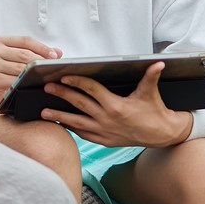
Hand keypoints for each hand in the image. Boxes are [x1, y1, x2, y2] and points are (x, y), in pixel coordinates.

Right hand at [0, 35, 61, 104]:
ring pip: (21, 70)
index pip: (26, 40)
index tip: (54, 55)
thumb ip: (35, 51)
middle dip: (41, 62)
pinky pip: (15, 83)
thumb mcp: (16, 55)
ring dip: (35, 74)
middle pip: (25, 55)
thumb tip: (57, 52)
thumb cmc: (4, 68)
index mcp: (2, 41)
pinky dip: (26, 84)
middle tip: (52, 67)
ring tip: (46, 76)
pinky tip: (33, 85)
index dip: (42, 47)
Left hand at [40, 61, 192, 147]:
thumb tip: (158, 62)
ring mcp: (104, 132)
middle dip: (61, 95)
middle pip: (79, 104)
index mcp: (116, 106)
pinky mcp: (104, 141)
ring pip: (77, 123)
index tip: (63, 77)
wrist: (161, 135)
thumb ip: (151, 76)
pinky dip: (71, 128)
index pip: (92, 90)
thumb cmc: (154, 112)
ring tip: (43, 112)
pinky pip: (83, 134)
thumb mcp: (150, 92)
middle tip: (47, 87)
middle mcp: (107, 119)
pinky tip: (61, 123)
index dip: (77, 82)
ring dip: (59, 116)